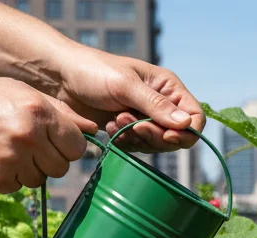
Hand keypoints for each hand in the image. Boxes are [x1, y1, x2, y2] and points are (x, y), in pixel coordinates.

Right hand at [0, 77, 95, 192]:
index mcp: (39, 112)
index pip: (77, 145)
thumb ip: (59, 112)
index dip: (67, 146)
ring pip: (40, 180)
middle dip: (48, 159)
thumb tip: (93, 129)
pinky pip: (17, 187)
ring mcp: (12, 161)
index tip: (54, 142)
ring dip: (28, 170)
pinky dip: (8, 178)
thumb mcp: (18, 93)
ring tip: (3, 149)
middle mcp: (29, 137)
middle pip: (61, 167)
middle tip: (24, 146)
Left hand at [53, 47, 205, 152]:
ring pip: (157, 144)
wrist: (61, 78)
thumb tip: (186, 124)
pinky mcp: (129, 130)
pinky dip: (126, 143)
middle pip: (177, 136)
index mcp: (168, 87)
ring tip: (116, 121)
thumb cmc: (93, 71)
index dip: (186, 131)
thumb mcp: (126, 86)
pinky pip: (138, 148)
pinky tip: (111, 129)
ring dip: (137, 139)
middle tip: (132, 126)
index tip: (167, 136)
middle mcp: (161, 104)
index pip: (195, 116)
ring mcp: (145, 118)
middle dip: (155, 136)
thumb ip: (155, 106)